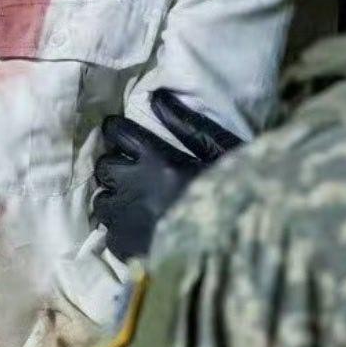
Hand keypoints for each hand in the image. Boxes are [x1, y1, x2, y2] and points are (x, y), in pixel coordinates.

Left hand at [94, 89, 242, 259]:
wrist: (244, 248)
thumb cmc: (239, 194)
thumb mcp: (221, 153)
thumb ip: (187, 125)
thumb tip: (157, 97)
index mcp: (158, 160)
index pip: (117, 133)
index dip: (116, 130)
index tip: (121, 134)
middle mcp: (136, 187)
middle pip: (104, 166)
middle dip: (115, 167)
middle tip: (133, 174)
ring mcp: (128, 220)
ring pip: (101, 201)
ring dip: (115, 199)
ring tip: (137, 206)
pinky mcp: (127, 249)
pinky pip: (109, 234)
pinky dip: (121, 231)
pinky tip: (141, 232)